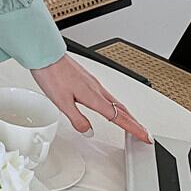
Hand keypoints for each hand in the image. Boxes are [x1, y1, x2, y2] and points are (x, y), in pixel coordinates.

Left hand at [30, 53, 152, 142]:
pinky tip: (111, 105)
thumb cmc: (52, 74)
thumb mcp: (62, 102)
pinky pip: (107, 94)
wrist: (45, 53)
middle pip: (122, 109)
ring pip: (115, 100)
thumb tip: (88, 132)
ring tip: (132, 122)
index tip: (145, 137)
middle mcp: (96, 88)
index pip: (119, 117)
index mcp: (93, 96)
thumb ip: (77, 119)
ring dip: (126, 113)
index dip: (133, 128)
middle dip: (135, 122)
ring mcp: (92, 82)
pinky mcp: (87, 78)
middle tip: (144, 133)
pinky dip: (115, 104)